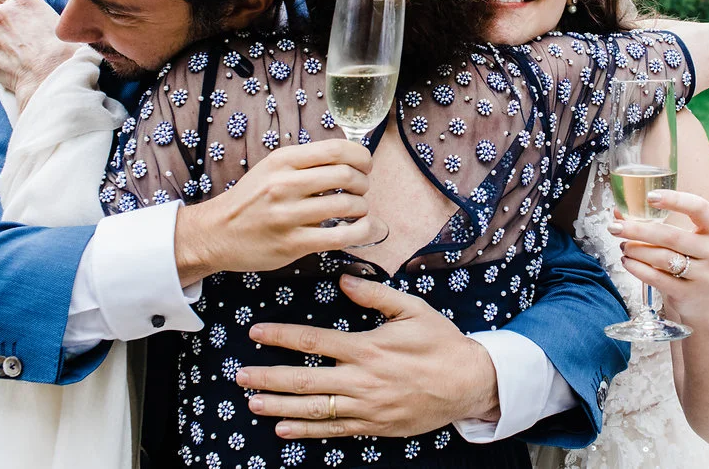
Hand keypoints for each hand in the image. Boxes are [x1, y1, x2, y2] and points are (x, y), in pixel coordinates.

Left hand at [0, 0, 77, 110]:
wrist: (54, 79)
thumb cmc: (68, 52)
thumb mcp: (63, 22)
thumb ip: (44, 14)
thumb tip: (47, 19)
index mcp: (24, 1)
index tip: (14, 8)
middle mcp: (3, 13)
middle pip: (0, 15)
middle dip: (10, 26)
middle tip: (29, 42)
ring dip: (6, 45)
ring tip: (27, 60)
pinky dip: (1, 63)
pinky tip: (19, 71)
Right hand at [176, 141, 385, 281]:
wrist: (216, 233)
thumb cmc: (251, 199)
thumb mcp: (272, 168)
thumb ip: (306, 162)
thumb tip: (350, 158)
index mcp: (283, 160)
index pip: (336, 149)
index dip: (361, 155)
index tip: (366, 165)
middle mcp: (284, 184)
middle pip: (346, 175)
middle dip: (364, 182)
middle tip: (362, 190)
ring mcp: (287, 215)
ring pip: (346, 205)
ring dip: (362, 207)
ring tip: (358, 210)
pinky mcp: (292, 244)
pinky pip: (339, 237)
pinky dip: (360, 231)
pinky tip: (361, 228)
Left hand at [235, 274, 499, 438]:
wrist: (468, 384)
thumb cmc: (440, 342)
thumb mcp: (412, 309)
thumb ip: (375, 293)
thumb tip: (343, 278)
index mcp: (366, 348)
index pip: (313, 342)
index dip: (281, 337)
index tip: (255, 332)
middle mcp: (360, 380)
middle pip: (304, 381)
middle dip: (268, 377)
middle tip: (240, 376)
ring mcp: (365, 407)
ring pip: (313, 409)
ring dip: (279, 407)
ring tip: (252, 403)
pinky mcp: (373, 426)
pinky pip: (333, 430)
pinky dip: (306, 431)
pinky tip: (284, 430)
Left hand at [610, 189, 708, 323]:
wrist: (705, 302)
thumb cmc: (690, 261)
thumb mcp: (683, 240)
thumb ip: (655, 223)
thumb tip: (618, 212)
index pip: (700, 207)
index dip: (675, 199)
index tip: (649, 196)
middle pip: (672, 236)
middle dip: (638, 230)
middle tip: (615, 227)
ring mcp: (706, 275)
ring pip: (663, 257)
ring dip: (636, 249)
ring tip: (623, 246)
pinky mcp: (690, 293)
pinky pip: (658, 278)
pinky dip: (637, 268)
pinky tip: (627, 261)